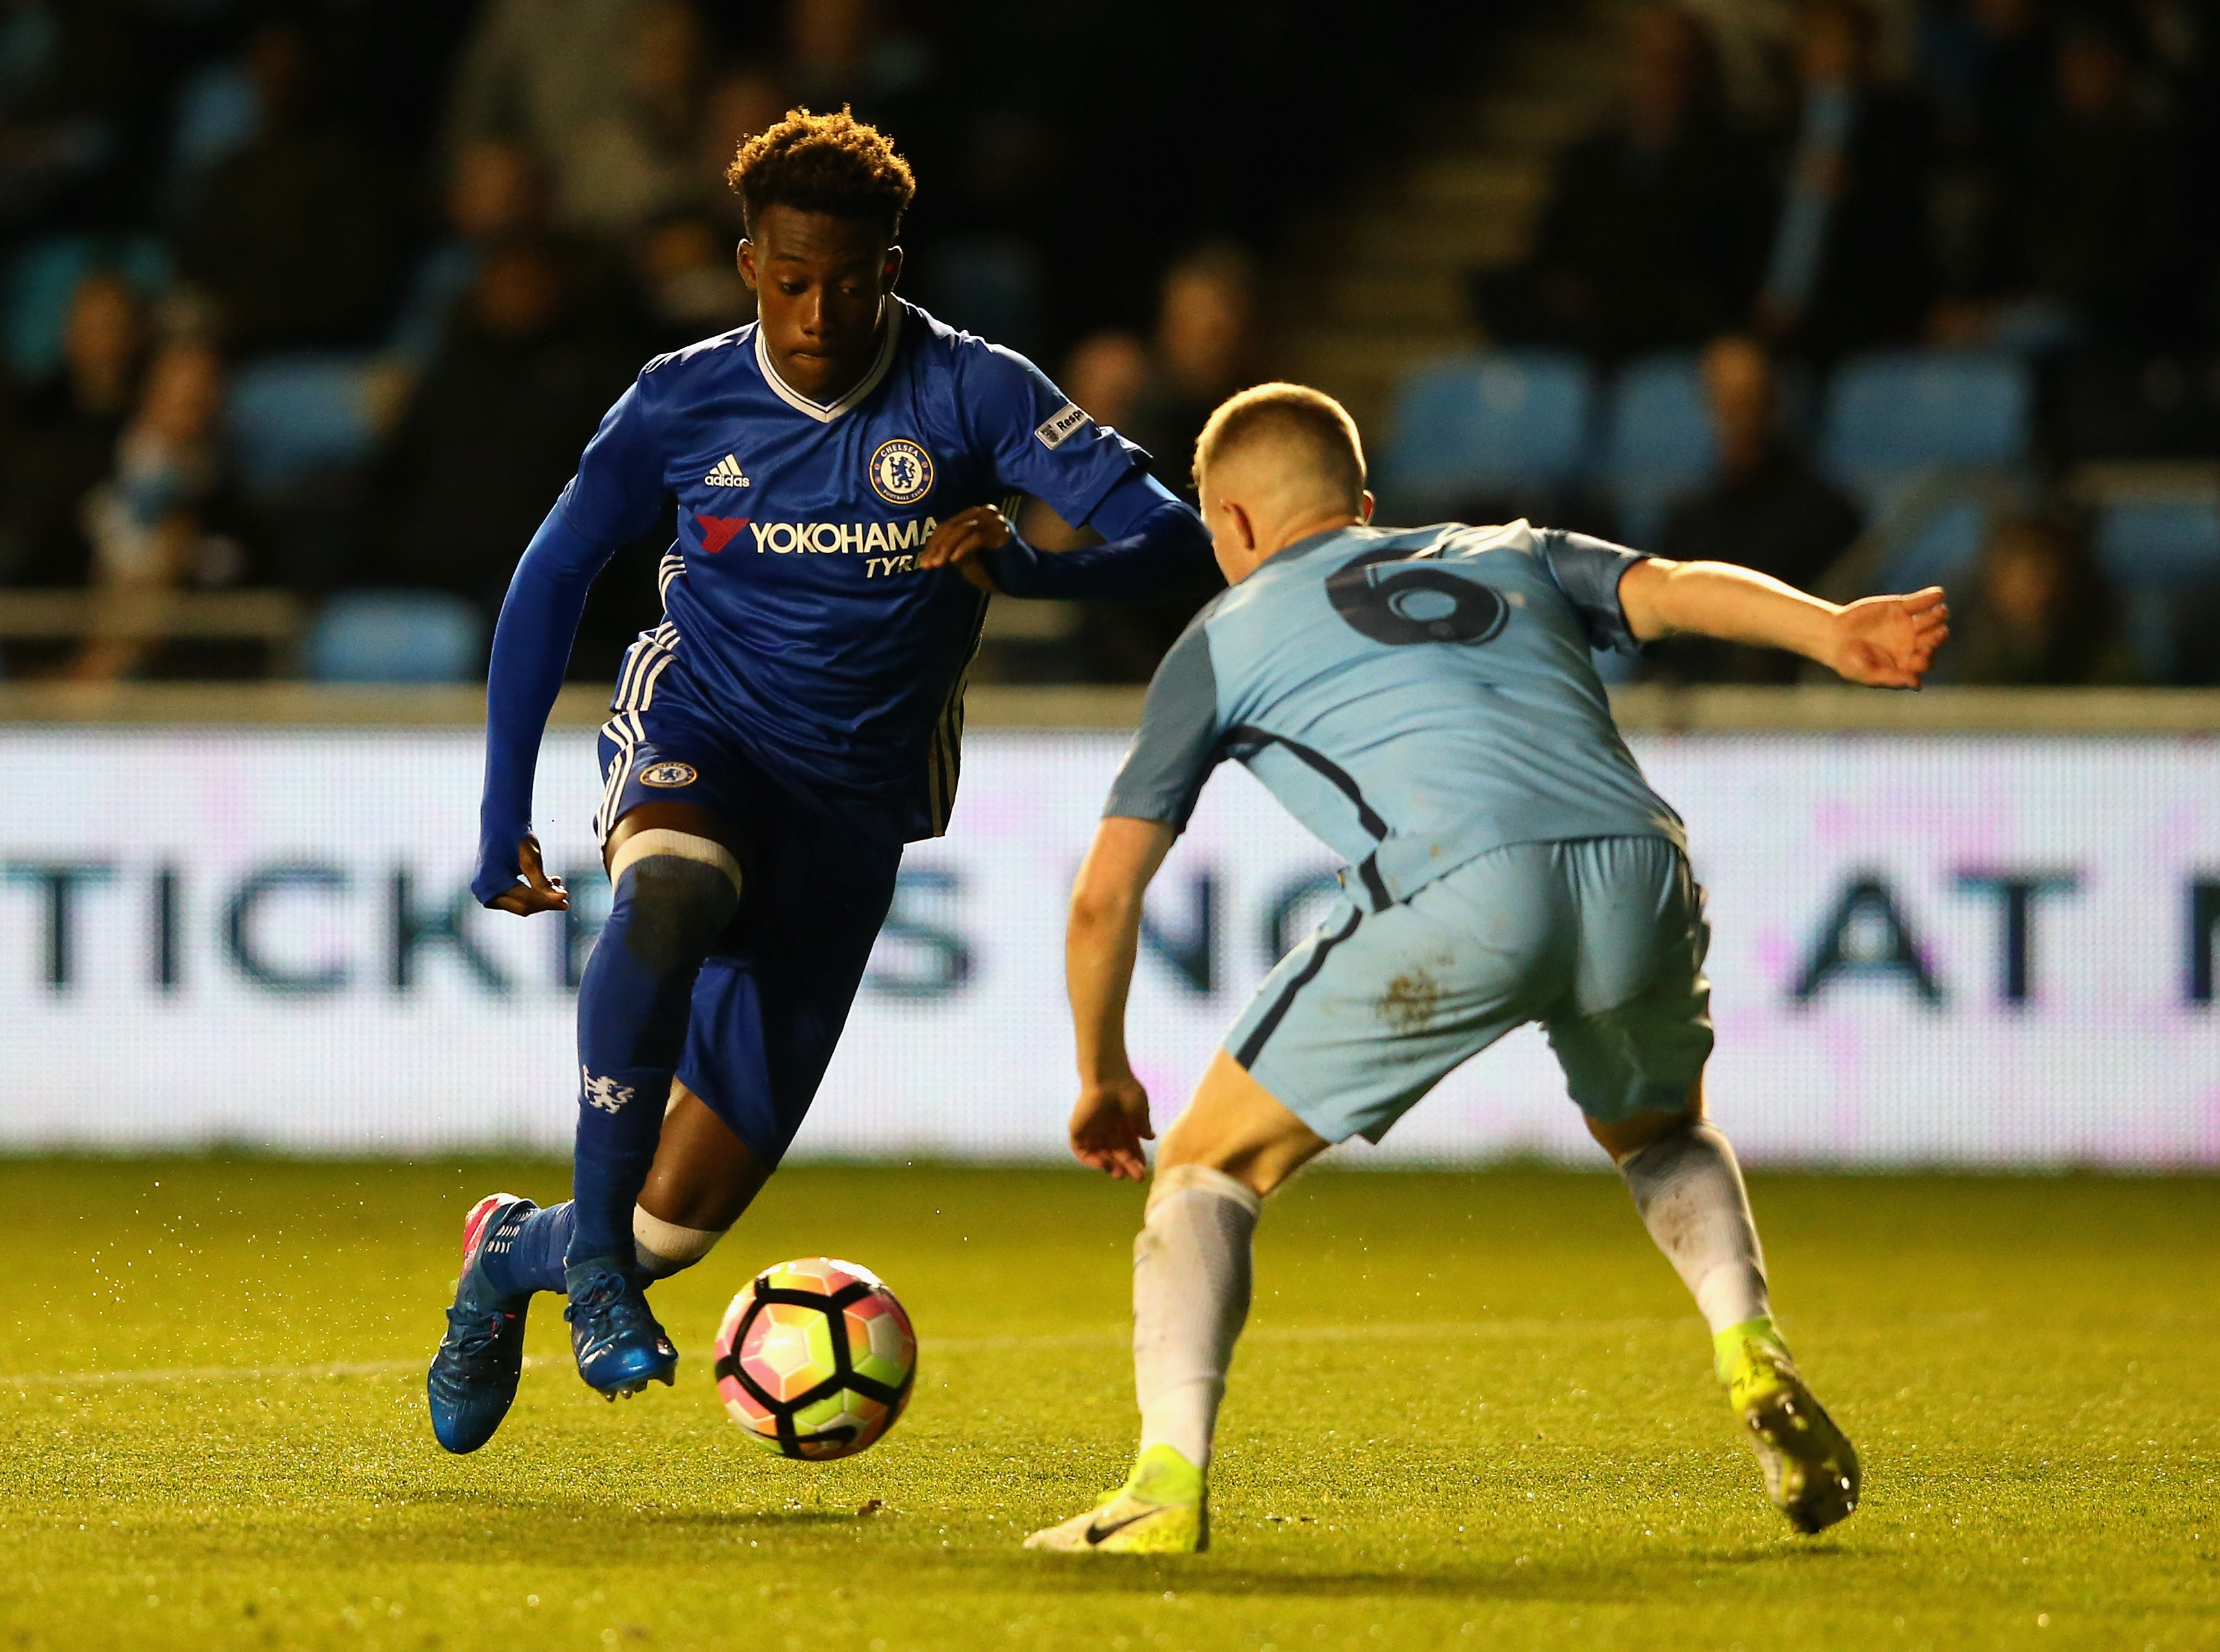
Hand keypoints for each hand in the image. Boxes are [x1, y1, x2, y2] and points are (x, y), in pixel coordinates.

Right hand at [487, 833, 569, 914]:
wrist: (499, 823)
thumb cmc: (515, 836)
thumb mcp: (531, 859)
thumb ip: (543, 882)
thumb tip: (561, 900)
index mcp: (491, 880)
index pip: (526, 900)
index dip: (548, 902)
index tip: (566, 901)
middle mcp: (484, 890)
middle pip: (522, 907)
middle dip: (544, 902)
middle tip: (564, 897)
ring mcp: (485, 892)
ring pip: (519, 904)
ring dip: (539, 897)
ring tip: (558, 885)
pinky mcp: (491, 890)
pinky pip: (514, 898)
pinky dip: (531, 892)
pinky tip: (548, 882)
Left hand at [914, 504, 1009, 590]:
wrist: (1023, 579)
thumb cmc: (995, 570)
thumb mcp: (967, 560)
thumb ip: (951, 551)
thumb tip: (932, 551)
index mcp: (974, 517)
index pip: (946, 526)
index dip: (932, 545)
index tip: (923, 563)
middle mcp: (984, 513)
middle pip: (952, 526)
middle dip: (937, 547)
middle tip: (928, 565)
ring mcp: (995, 521)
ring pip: (963, 529)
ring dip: (947, 548)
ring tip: (938, 564)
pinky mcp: (1003, 532)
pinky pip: (978, 537)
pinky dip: (964, 548)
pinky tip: (954, 559)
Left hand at [1068, 1069, 1152, 1180]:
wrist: (1107, 1079)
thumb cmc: (1126, 1090)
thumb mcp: (1140, 1110)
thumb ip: (1143, 1125)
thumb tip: (1150, 1137)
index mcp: (1122, 1124)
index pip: (1129, 1147)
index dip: (1136, 1159)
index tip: (1144, 1169)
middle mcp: (1107, 1129)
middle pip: (1116, 1153)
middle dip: (1126, 1166)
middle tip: (1136, 1177)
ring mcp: (1092, 1131)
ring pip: (1100, 1155)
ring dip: (1110, 1166)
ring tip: (1119, 1175)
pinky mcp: (1078, 1131)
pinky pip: (1082, 1151)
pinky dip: (1091, 1160)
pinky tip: (1104, 1164)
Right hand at [1827, 586, 1949, 688]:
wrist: (1832, 636)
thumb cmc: (1849, 661)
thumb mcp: (1868, 674)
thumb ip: (1892, 679)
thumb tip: (1918, 685)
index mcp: (1907, 663)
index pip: (1926, 661)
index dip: (1926, 658)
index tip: (1919, 655)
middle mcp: (1912, 644)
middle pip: (1933, 641)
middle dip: (1937, 638)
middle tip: (1939, 632)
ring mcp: (1909, 625)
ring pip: (1931, 620)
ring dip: (1938, 617)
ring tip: (1940, 612)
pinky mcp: (1901, 607)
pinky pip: (1921, 601)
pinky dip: (1931, 597)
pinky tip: (1938, 594)